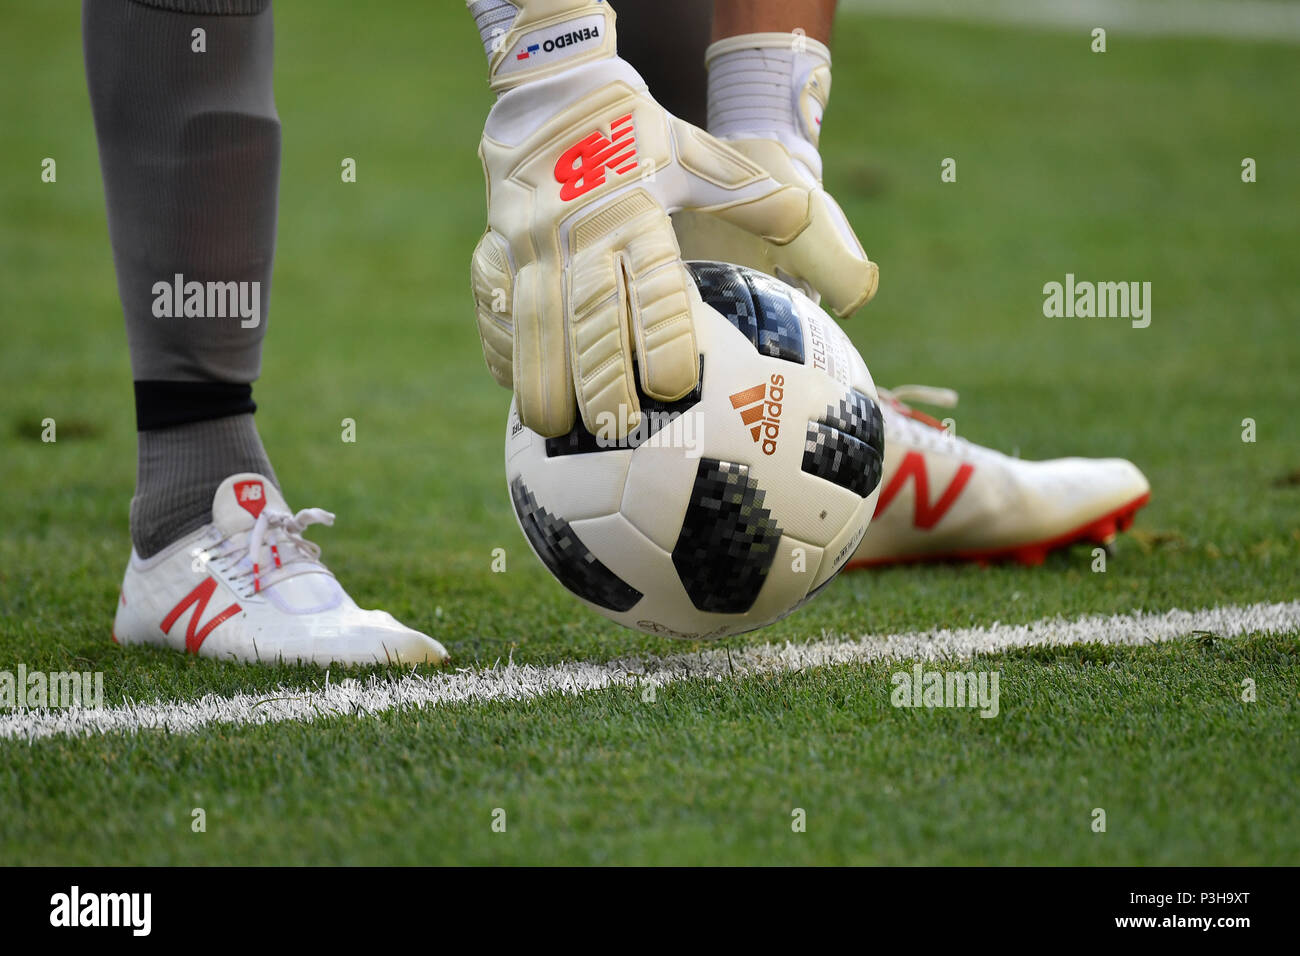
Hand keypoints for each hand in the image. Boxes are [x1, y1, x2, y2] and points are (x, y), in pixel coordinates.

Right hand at [471, 5, 877, 437]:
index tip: (670, 386)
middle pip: (586, 314)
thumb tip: (826, 247)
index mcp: (635, 212)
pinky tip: (513, 385)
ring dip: (540, 374)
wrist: (557, 88)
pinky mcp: (495, 244)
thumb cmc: (641, 134)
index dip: (657, 336)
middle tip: (612, 431)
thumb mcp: (702, 156)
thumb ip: (755, 201)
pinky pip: (491, 302)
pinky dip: (502, 345)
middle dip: (596, 376)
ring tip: (550, 428)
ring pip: (531, 316)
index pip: (650, 283)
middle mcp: (578, 231)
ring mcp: (528, 240)